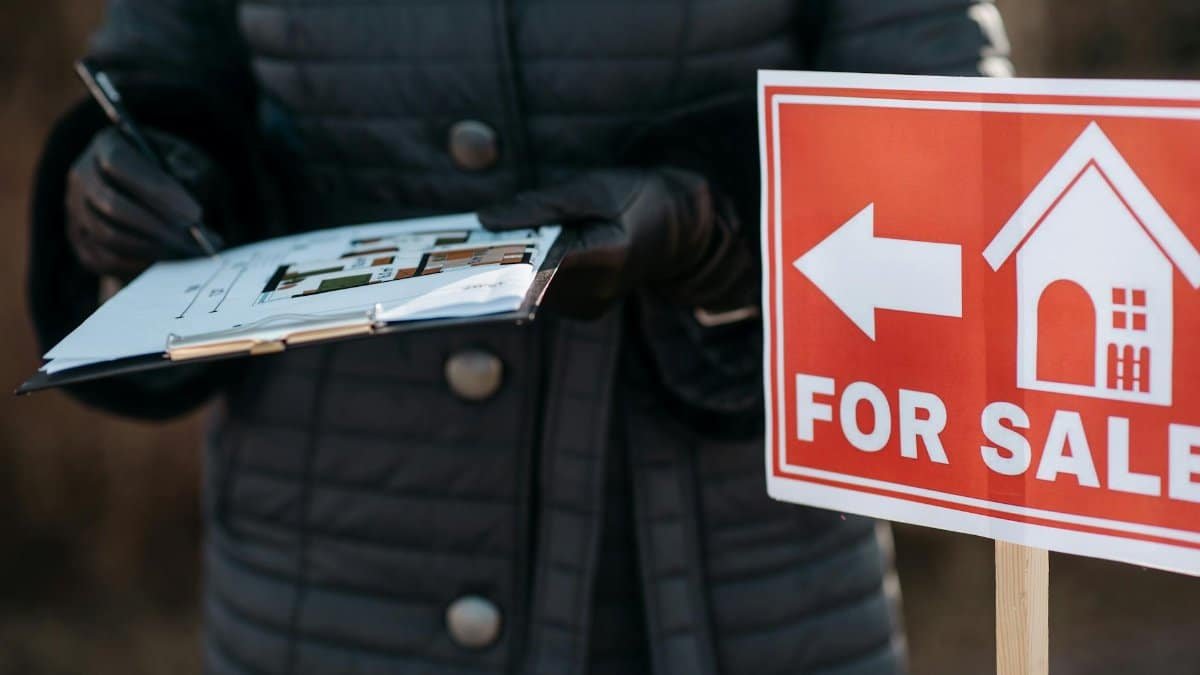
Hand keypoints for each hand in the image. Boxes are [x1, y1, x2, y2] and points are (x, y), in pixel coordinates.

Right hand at [66, 127, 225, 280]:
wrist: (157, 196)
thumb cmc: (175, 172)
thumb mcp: (187, 161)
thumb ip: (189, 174)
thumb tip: (193, 208)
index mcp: (107, 144)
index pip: (119, 164)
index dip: (157, 191)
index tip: (195, 214)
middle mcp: (82, 174)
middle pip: (112, 205)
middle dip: (158, 227)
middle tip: (195, 242)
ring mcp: (75, 209)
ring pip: (109, 236)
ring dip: (153, 249)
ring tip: (188, 252)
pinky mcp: (79, 239)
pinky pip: (104, 260)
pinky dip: (140, 265)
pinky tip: (168, 261)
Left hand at [478, 169, 753, 318]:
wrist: (677, 230)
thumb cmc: (637, 198)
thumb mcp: (594, 186)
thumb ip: (542, 204)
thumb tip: (487, 219)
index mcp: (607, 255)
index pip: (541, 261)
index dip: (501, 255)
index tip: (465, 248)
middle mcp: (597, 291)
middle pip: (529, 279)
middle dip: (498, 258)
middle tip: (457, 242)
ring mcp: (590, 306)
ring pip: (531, 288)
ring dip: (510, 266)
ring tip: (484, 244)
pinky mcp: (583, 311)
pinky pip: (541, 292)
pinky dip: (526, 273)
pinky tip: (515, 253)